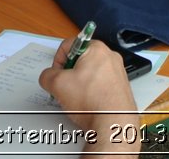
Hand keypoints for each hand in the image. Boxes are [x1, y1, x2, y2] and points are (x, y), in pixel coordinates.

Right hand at [39, 38, 139, 152]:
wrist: (113, 123)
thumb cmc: (91, 100)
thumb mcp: (57, 84)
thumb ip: (47, 75)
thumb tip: (48, 77)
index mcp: (96, 49)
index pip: (69, 45)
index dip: (58, 60)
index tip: (57, 74)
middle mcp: (110, 57)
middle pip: (80, 60)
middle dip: (69, 74)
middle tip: (65, 88)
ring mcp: (118, 73)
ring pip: (90, 74)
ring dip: (79, 85)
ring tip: (76, 99)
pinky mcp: (120, 88)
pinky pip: (100, 85)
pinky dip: (91, 93)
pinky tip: (87, 105)